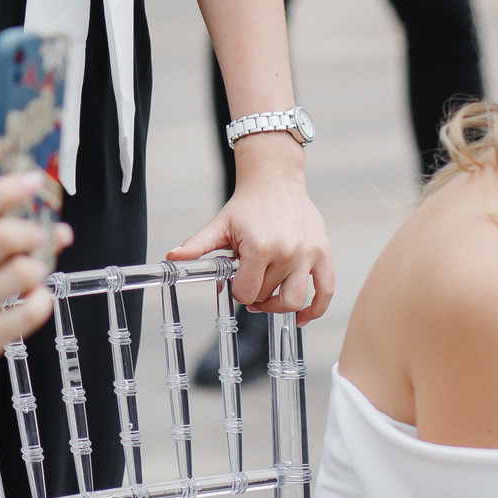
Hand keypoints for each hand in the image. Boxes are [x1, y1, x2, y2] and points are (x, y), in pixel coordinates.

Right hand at [0, 173, 71, 401]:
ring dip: (38, 268)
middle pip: (1, 235)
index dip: (4, 190)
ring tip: (31, 274)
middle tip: (37, 236)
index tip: (32, 180)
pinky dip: (43, 300)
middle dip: (31, 230)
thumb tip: (46, 223)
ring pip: (23, 271)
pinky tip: (33, 301)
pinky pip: (32, 310)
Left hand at [165, 141, 333, 323]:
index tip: (234, 281)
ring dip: (277, 306)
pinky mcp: (323, 253)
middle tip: (248, 284)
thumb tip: (171, 257)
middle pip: (267, 296)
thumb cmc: (246, 205)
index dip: (237, 292)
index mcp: (259, 247)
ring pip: (293, 300)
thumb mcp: (220, 225)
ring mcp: (307, 254)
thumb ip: (197, 245)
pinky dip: (314, 310)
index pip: (245, 293)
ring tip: (267, 298)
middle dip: (254, 295)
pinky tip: (300, 318)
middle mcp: (286, 252)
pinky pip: (325, 292)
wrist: (275, 179)